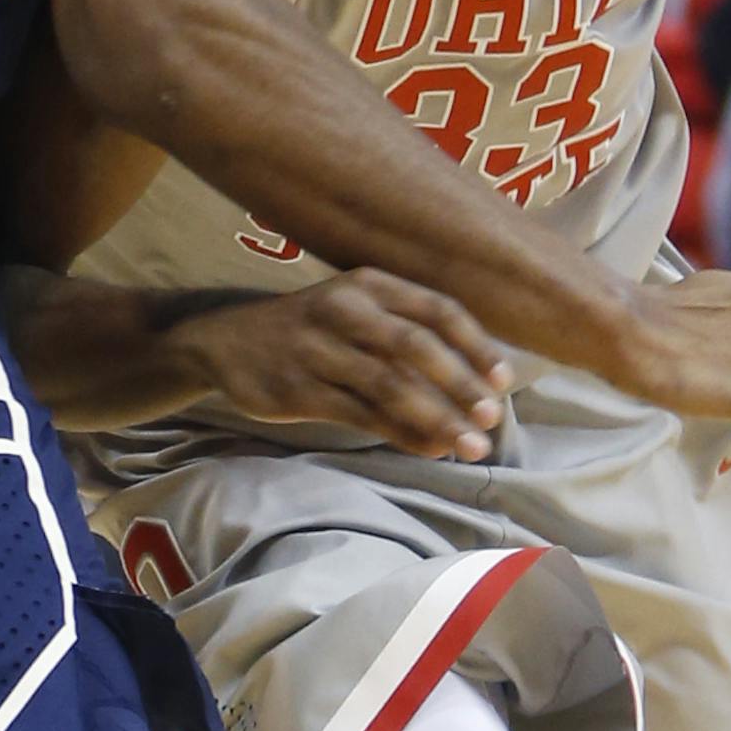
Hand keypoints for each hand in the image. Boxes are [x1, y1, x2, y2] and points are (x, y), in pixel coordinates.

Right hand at [177, 270, 512, 458]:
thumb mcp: (357, 308)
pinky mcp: (298, 388)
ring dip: (437, 418)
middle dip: (460, 384)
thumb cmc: (314, 328)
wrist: (226, 340)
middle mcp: (346, 309)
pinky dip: (401, 433)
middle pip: (415, 346)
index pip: (436, 308)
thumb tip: (477, 380)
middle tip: (492, 418)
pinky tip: (429, 447)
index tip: (504, 378)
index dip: (476, 344)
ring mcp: (319, 349)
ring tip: (470, 445)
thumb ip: (409, 333)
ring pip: (389, 385)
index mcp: (369, 283)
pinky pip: (360, 415)